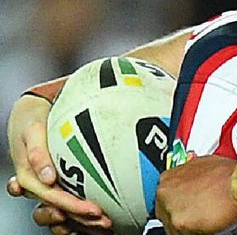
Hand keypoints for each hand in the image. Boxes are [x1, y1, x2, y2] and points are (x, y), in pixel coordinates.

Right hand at [6, 95, 112, 231]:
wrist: (32, 114)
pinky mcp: (56, 187)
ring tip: (103, 224)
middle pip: (58, 211)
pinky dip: (80, 219)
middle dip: (81, 218)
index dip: (73, 206)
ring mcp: (47, 189)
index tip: (95, 210)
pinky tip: (96, 223)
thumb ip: (38, 153)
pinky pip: (66, 210)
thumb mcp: (33, 132)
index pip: (53, 197)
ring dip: (82, 222)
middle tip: (105, 220)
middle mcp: (38, 187)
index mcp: (29, 177)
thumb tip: (48, 177)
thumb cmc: (32, 122)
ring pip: (61, 214)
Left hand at [156, 155, 236, 233]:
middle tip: (198, 215)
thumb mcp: (202, 165)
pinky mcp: (179, 223)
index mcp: (168, 177)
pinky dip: (196, 232)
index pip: (166, 199)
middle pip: (166, 213)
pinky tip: (208, 224)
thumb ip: (189, 177)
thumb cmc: (228, 174)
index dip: (180, 205)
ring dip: (188, 226)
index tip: (188, 208)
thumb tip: (191, 183)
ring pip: (173, 226)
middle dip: (182, 216)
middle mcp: (164, 192)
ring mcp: (170, 208)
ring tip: (206, 218)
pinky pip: (183, 234)